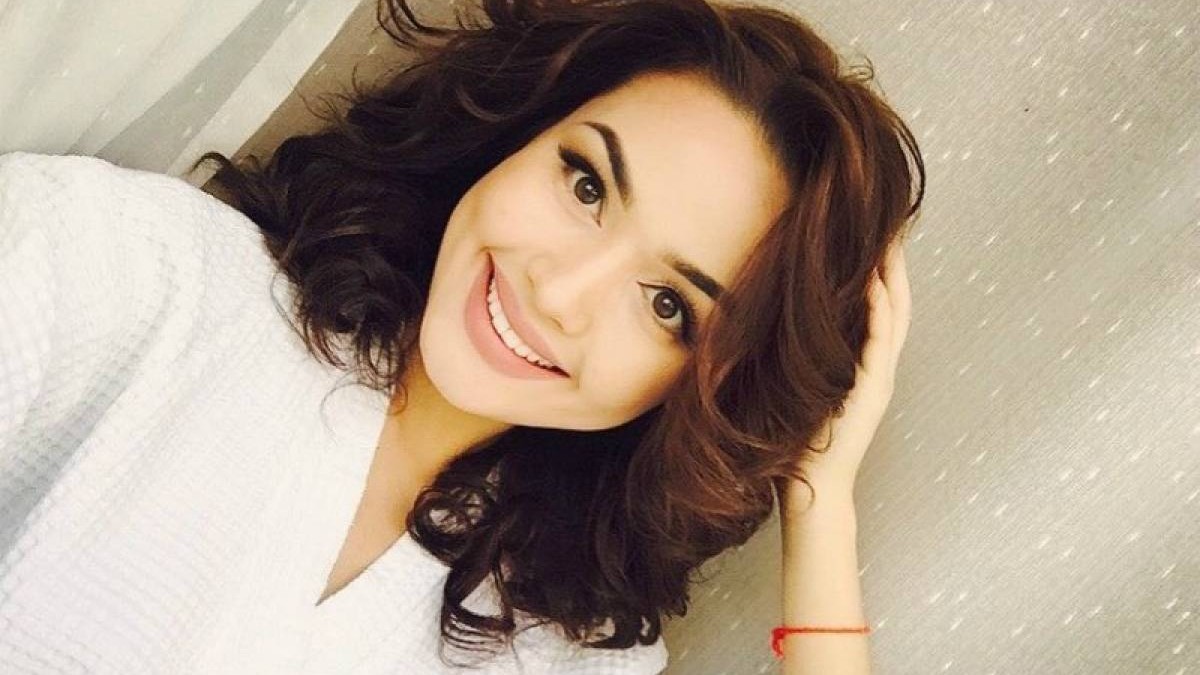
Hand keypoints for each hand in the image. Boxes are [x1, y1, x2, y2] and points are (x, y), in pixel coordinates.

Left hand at [779, 240, 911, 507]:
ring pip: (896, 318)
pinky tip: (875, 285)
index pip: (881, 308)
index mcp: (865, 365)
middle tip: (891, 227)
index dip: (882, 273)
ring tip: (890, 244)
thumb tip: (777, 322)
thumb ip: (803, 357)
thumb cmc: (800, 440)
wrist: (812, 486)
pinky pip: (879, 344)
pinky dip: (879, 313)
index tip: (873, 237)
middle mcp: (879, 368)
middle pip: (897, 305)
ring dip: (894, 280)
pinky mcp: (872, 392)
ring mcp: (880, 379)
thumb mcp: (801, 385)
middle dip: (895, 266)